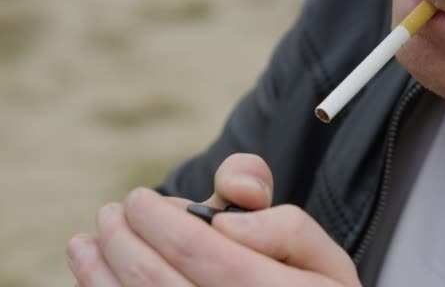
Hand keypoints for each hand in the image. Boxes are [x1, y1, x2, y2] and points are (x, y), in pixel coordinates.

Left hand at [66, 153, 361, 286]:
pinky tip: (91, 273)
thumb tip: (227, 224)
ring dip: (102, 270)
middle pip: (156, 278)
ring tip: (87, 241)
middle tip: (112, 213)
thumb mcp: (322, 256)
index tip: (139, 200)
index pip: (199, 249)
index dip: (159, 220)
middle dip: (124, 241)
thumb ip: (286, 228)